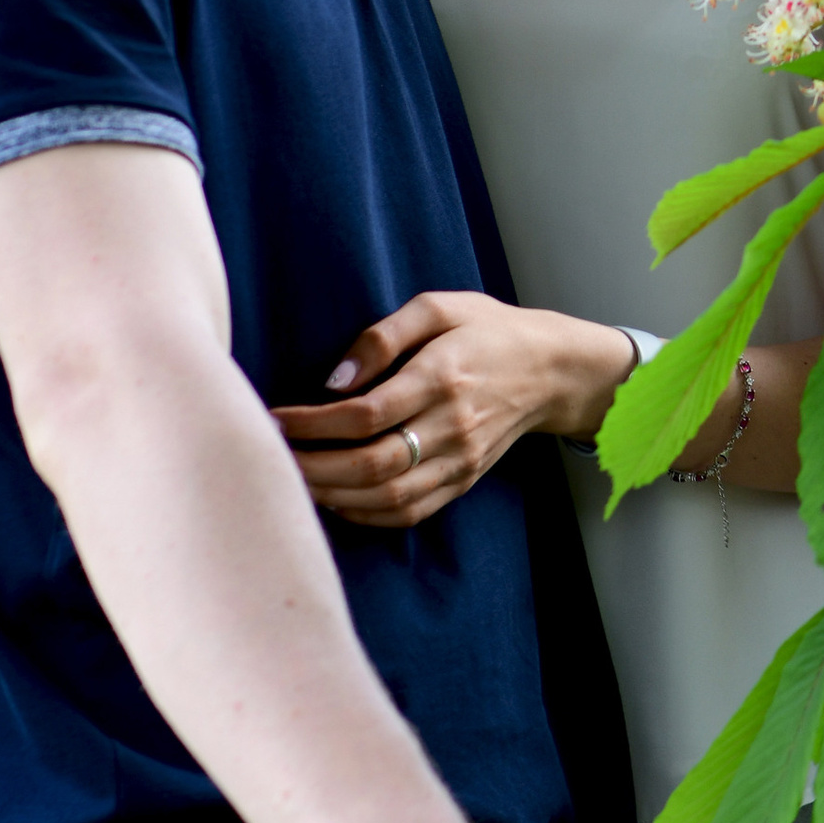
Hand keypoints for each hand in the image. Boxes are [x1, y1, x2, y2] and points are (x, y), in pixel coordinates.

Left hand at [275, 293, 633, 527]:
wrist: (549, 371)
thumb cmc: (485, 330)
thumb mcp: (438, 307)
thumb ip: (382, 336)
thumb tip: (335, 380)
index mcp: (442, 377)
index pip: (367, 414)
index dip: (314, 423)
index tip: (276, 417)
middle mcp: (452, 426)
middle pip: (373, 464)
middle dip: (315, 466)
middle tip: (275, 456)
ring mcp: (460, 460)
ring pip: (389, 497)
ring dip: (334, 495)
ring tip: (295, 479)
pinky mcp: (463, 481)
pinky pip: (410, 512)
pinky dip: (366, 515)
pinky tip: (336, 500)